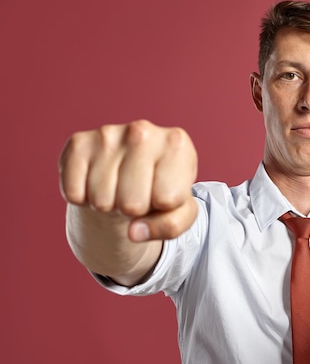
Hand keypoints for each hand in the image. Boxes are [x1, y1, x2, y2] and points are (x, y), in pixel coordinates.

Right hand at [58, 120, 197, 241]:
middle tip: (137, 193)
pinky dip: (83, 199)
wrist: (129, 174)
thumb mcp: (180, 211)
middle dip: (134, 209)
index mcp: (178, 143)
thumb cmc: (160, 191)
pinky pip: (74, 193)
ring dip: (109, 204)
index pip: (166, 200)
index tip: (163, 192)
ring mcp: (108, 133)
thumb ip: (171, 226)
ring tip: (119, 188)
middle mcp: (143, 131)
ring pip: (101, 201)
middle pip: (131, 203)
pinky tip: (96, 182)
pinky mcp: (78, 142)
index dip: (163, 207)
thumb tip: (134, 232)